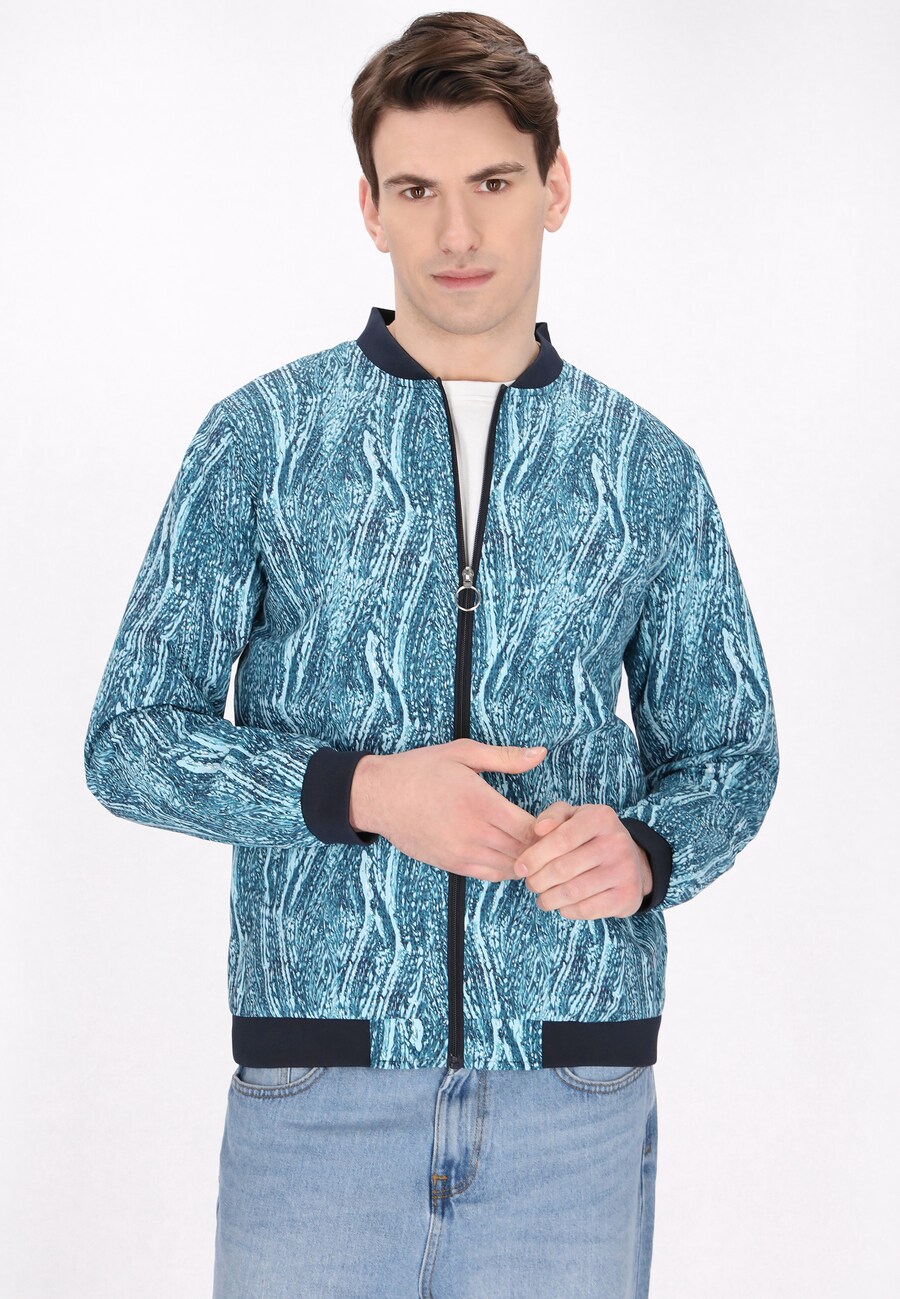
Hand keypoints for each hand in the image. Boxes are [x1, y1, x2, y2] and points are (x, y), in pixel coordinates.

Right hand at [351, 739, 547, 880]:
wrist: (380, 796)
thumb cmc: (421, 770)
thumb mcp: (463, 753)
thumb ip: (505, 757)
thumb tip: (540, 753)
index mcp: (481, 803)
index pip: (531, 828)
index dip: (548, 827)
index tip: (551, 818)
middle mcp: (474, 833)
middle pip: (525, 851)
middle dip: (542, 845)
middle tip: (549, 834)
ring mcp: (462, 853)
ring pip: (510, 867)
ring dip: (525, 858)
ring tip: (531, 845)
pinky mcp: (452, 865)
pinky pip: (490, 875)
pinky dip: (506, 867)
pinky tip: (509, 852)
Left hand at [514, 802, 652, 918]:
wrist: (632, 861)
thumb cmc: (591, 836)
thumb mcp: (574, 817)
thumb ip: (553, 816)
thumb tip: (538, 829)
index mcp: (601, 818)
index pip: (561, 838)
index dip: (535, 856)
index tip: (520, 868)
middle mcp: (617, 842)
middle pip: (563, 868)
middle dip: (538, 880)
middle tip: (531, 884)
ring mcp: (625, 871)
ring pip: (573, 892)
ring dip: (549, 898)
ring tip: (542, 897)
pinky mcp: (627, 897)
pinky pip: (586, 909)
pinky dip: (567, 910)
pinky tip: (562, 905)